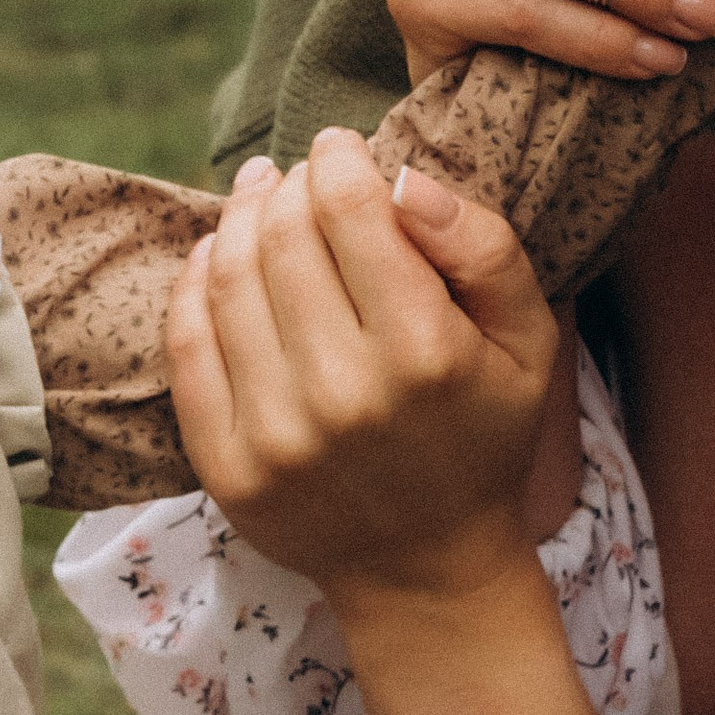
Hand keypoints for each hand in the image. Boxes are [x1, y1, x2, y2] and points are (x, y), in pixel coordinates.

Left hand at [167, 133, 563, 612]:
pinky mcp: (225, 465)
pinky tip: (219, 253)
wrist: (426, 568)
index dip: (337, 159)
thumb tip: (404, 179)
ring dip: (239, 218)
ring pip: (227, 277)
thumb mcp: (528, 339)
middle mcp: (343, 393)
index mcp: (424, 353)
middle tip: (301, 174)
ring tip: (261, 196)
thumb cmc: (482, 435)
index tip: (340, 146)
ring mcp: (275, 435)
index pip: (349, 211)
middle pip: (282, 235)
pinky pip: (187, 341)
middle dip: (289, 184)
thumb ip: (483, 246)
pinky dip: (196, 279)